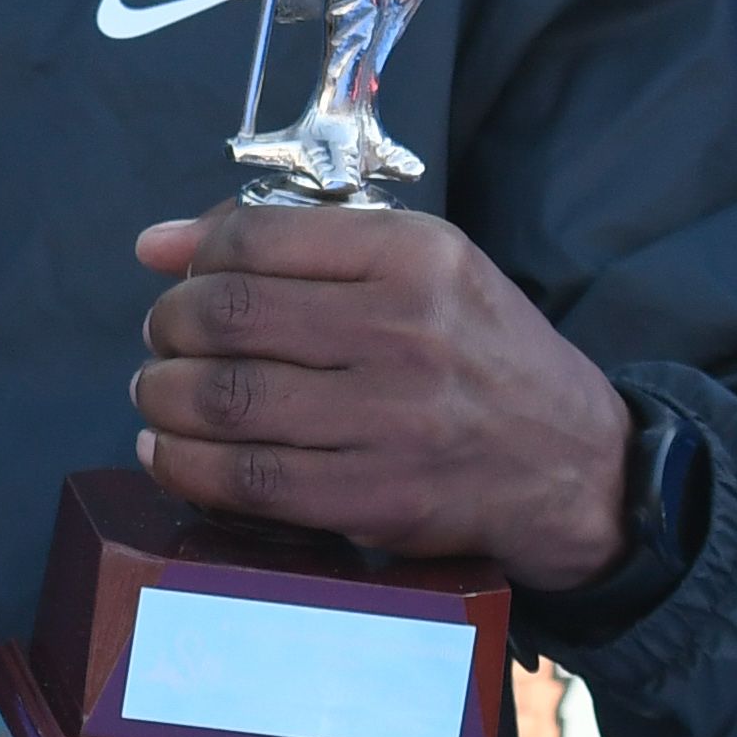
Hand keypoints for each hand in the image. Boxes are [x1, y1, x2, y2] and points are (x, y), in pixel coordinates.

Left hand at [128, 200, 629, 588]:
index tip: (170, 275)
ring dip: (163, 398)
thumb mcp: (420, 268)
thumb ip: (296, 245)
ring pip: (224, 400)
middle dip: (168, 328)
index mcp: (415, 254)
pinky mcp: (380, 499)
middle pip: (227, 317)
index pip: (257, 237)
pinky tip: (171, 453)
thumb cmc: (479, 356)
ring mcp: (394, 420)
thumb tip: (158, 245)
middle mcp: (405, 330)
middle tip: (163, 341)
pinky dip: (185, 467)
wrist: (577, 465)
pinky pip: (247, 482)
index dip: (191, 257)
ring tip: (160, 395)